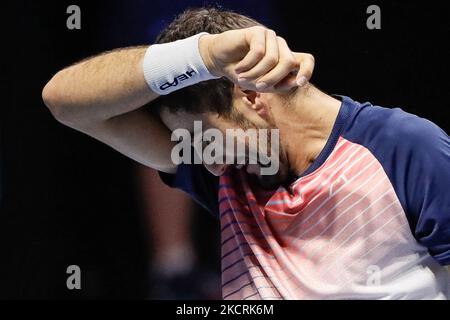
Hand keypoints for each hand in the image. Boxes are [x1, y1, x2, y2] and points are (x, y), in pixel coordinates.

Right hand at [199, 26, 314, 91]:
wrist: (219, 61)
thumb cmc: (242, 74)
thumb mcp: (259, 84)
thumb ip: (277, 85)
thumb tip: (295, 83)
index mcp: (286, 59)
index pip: (306, 60)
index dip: (307, 71)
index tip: (300, 83)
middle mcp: (281, 47)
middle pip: (288, 62)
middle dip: (273, 79)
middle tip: (257, 87)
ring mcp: (271, 38)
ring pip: (272, 59)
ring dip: (256, 73)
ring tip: (242, 78)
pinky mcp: (258, 32)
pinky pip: (259, 52)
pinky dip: (247, 64)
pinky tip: (238, 68)